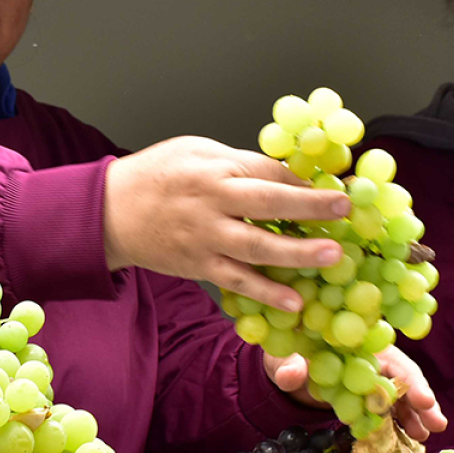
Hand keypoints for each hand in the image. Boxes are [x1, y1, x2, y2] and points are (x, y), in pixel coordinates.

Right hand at [103, 137, 349, 310]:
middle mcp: (210, 203)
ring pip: (257, 247)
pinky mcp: (199, 266)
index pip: (265, 171)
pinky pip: (238, 282)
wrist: (109, 212)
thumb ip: (239, 163)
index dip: (302, 179)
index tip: (336, 187)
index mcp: (212, 169)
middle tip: (344, 211)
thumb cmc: (156, 175)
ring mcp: (204, 239)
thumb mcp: (196, 151)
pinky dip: (266, 292)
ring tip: (332, 257)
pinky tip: (295, 301)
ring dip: (297, 253)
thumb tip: (287, 175)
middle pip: (267, 204)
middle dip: (309, 207)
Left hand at [264, 345, 447, 441]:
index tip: (422, 399)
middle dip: (422, 401)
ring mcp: (370, 382)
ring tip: (425, 436)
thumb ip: (288, 365)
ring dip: (415, 417)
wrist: (284, 368)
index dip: (408, 380)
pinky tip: (409, 440)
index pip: (391, 360)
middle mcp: (371, 361)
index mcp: (358, 344)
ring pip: (399, 398)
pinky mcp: (366, 399)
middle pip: (403, 379)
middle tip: (436, 423)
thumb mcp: (283, 356)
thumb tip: (291, 375)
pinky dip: (397, 425)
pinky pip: (386, 412)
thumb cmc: (287, 354)